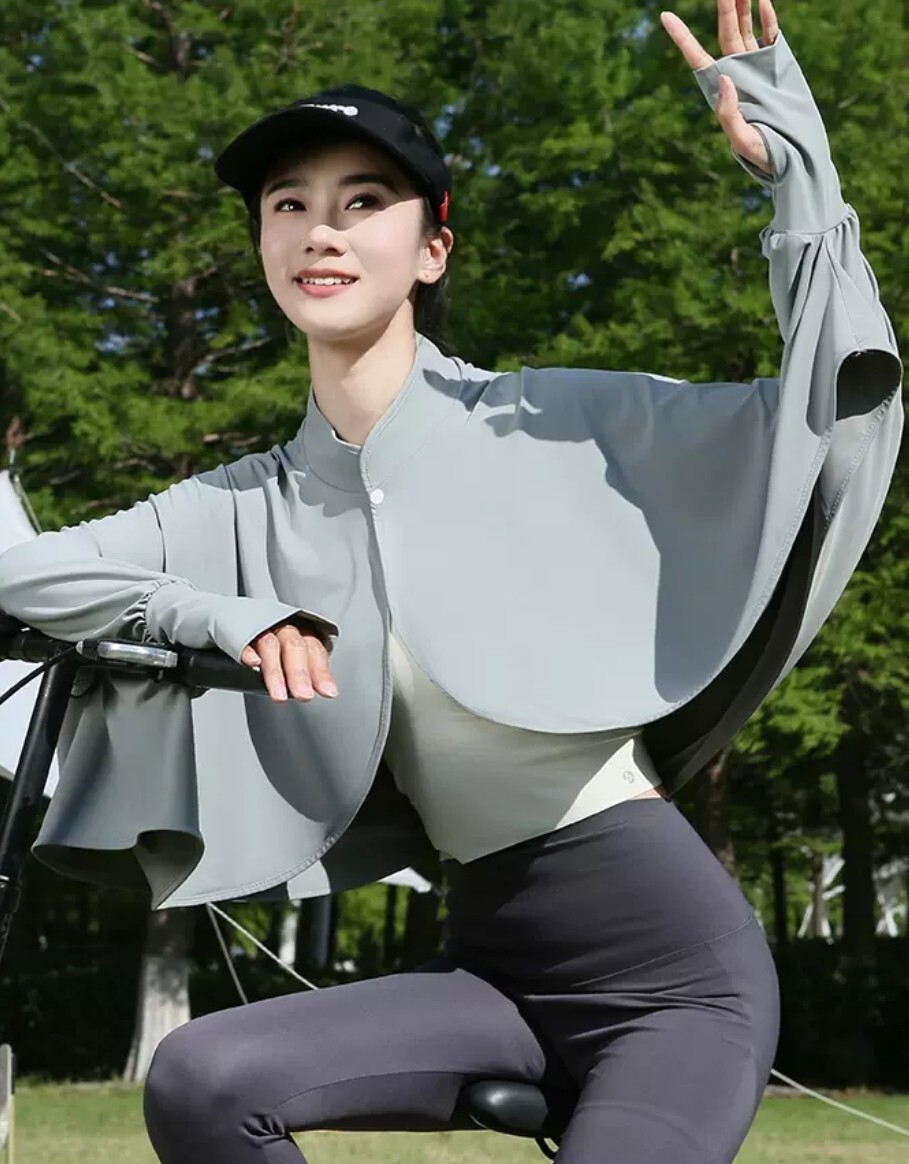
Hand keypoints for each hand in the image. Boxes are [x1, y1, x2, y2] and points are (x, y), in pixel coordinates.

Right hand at [241, 621, 338, 703]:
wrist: (232, 618)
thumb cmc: (267, 647)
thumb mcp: (288, 657)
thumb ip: (301, 673)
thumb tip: (320, 691)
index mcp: (299, 635)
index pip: (314, 650)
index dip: (321, 671)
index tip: (328, 692)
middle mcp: (282, 629)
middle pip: (294, 647)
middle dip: (300, 674)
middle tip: (304, 696)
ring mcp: (259, 628)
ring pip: (270, 645)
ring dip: (275, 671)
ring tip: (279, 695)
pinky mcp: (237, 631)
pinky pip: (243, 639)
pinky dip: (248, 651)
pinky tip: (252, 662)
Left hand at [661, 0, 780, 174]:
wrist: (794, 155)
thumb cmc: (764, 154)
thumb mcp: (743, 140)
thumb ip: (729, 113)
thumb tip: (724, 79)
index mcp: (721, 91)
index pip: (698, 58)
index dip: (682, 37)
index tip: (665, 16)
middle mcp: (736, 74)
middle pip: (725, 34)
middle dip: (723, 8)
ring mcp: (756, 67)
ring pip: (745, 29)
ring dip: (742, 6)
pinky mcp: (776, 65)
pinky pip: (769, 35)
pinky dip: (766, 17)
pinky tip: (762, 0)